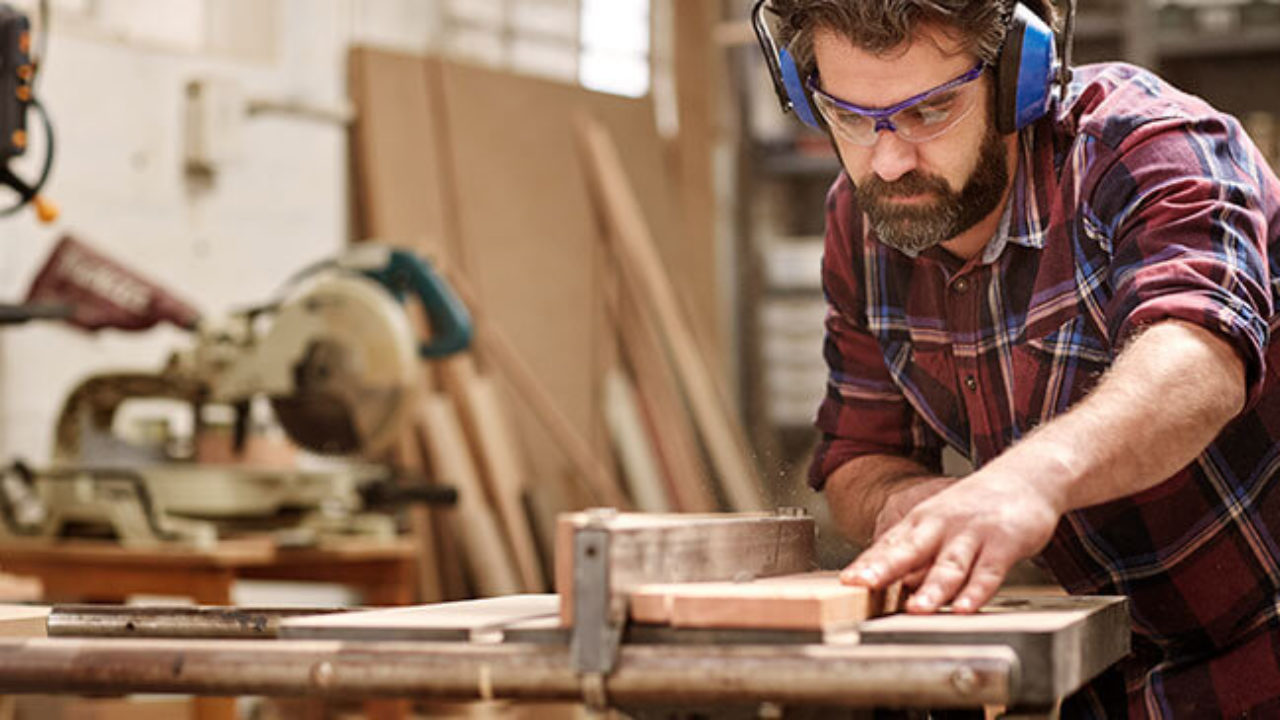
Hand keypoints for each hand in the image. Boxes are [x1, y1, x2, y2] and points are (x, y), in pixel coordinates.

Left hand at [841, 468, 1063, 613]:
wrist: (1025, 476)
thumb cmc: (976, 506)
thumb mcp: (939, 521)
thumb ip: (916, 553)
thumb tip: (889, 584)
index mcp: (922, 521)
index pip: (889, 545)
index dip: (867, 564)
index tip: (847, 581)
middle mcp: (942, 526)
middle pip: (909, 550)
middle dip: (884, 569)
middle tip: (863, 586)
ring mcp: (973, 534)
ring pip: (949, 565)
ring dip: (932, 589)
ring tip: (916, 610)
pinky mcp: (1004, 543)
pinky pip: (988, 571)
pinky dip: (976, 591)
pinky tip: (964, 608)